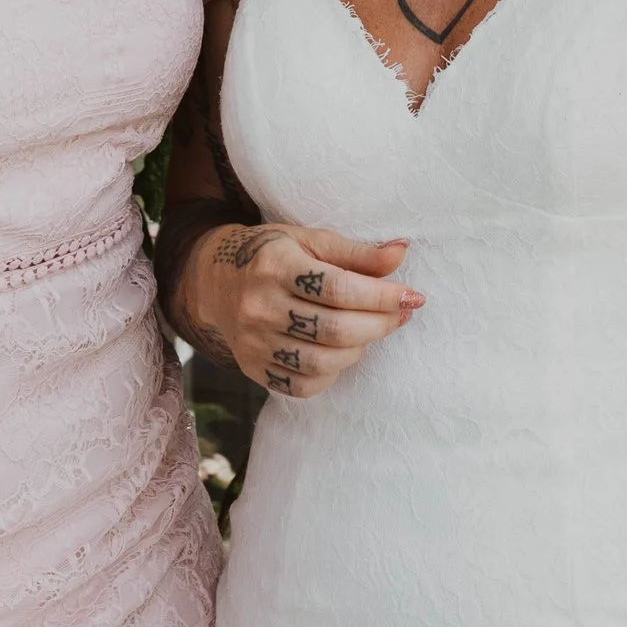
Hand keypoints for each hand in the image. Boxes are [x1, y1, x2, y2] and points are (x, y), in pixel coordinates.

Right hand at [182, 222, 421, 397]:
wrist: (214, 281)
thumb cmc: (273, 255)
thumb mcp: (310, 241)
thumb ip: (357, 252)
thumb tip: (402, 253)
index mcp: (274, 265)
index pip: (339, 288)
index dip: (382, 295)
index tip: (413, 296)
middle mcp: (258, 306)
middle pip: (334, 329)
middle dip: (380, 324)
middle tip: (400, 314)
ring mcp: (253, 343)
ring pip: (321, 362)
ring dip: (359, 349)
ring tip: (369, 331)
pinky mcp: (252, 368)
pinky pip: (302, 385)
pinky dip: (331, 373)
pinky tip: (341, 352)